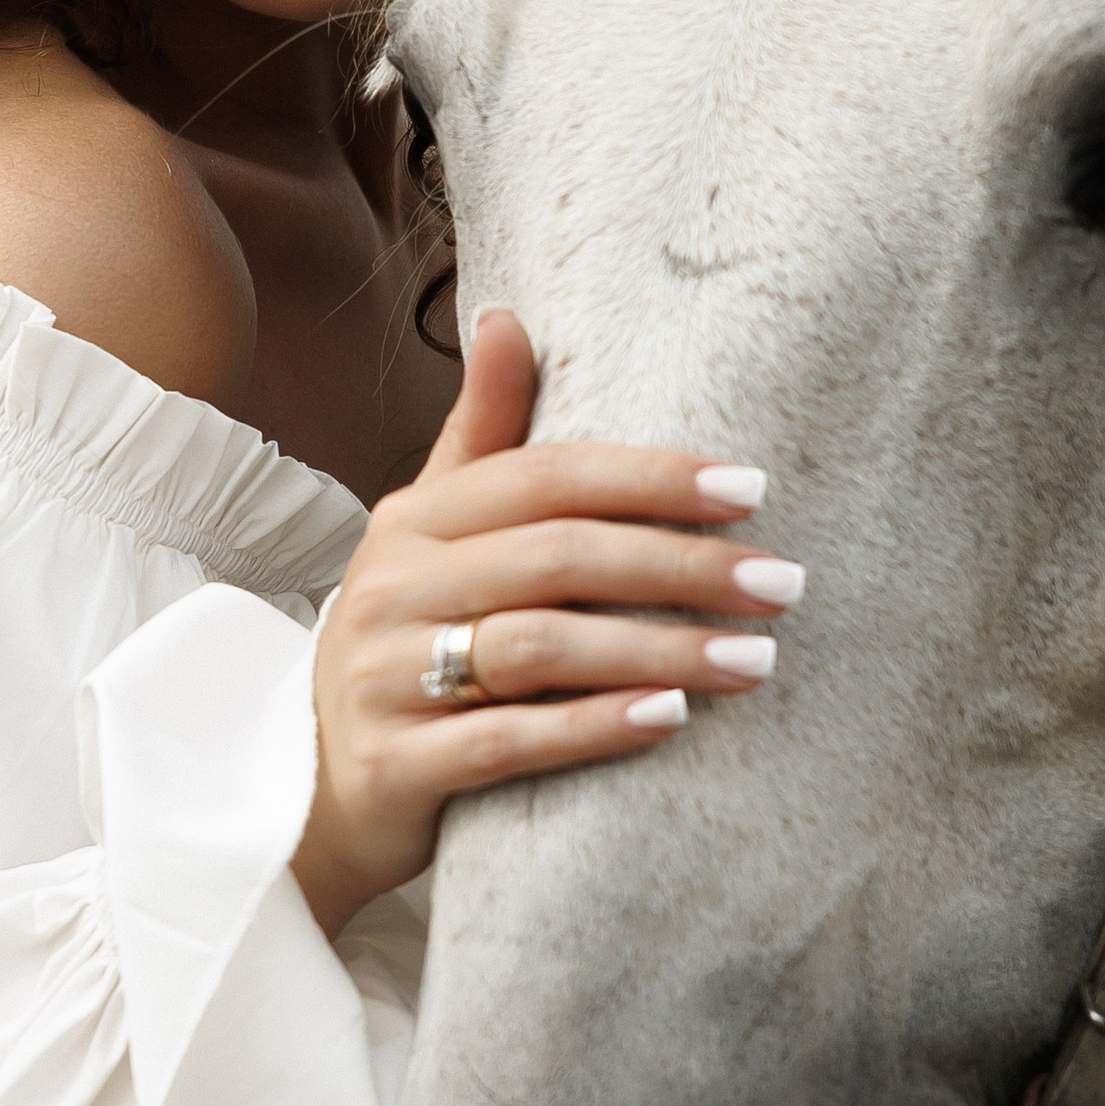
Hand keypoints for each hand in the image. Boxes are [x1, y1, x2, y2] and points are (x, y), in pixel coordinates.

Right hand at [291, 310, 800, 936]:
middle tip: (781, 584)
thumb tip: (506, 315)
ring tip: (755, 658)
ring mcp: (383, 678)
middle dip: (680, 566)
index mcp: (414, 521)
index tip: (751, 490)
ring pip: (539, 647)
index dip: (650, 477)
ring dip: (659, 650)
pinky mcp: (392, 766)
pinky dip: (594, 727)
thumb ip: (481, 435)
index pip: (545, 476)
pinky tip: (671, 717)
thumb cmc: (409, 645)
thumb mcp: (433, 536)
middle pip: (555, 557)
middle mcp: (391, 588)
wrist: (323, 789)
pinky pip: (506, 741)